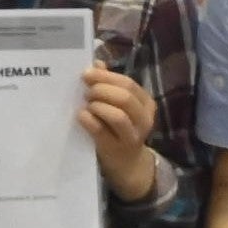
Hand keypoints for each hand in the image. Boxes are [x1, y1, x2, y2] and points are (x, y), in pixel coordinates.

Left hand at [80, 67, 159, 200]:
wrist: (127, 163)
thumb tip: (97, 63)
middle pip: (125, 97)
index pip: (128, 84)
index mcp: (146, 103)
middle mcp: (144, 119)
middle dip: (101, 90)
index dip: (106, 76)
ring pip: (117, 115)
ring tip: (87, 105)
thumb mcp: (120, 106)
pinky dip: (88, 120)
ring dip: (97, 106)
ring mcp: (132, 136)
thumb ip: (110, 85)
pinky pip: (101, 131)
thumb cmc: (119, 129)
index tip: (87, 74)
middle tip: (86, 91)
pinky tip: (81, 116)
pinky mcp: (116, 148)